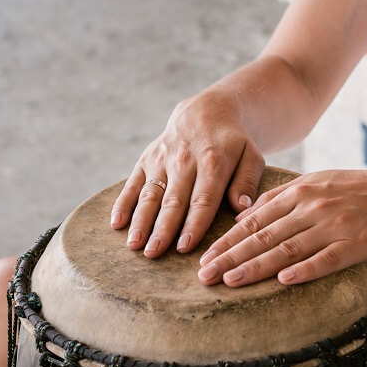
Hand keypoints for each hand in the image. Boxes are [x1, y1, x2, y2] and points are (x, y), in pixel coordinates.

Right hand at [110, 92, 264, 256]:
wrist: (206, 112)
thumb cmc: (233, 143)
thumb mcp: (251, 156)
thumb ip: (247, 181)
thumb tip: (242, 208)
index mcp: (213, 161)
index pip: (203, 198)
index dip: (194, 223)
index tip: (185, 247)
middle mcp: (184, 160)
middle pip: (173, 200)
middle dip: (162, 228)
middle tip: (154, 253)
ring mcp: (162, 159)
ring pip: (150, 194)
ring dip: (141, 220)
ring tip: (134, 245)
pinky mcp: (146, 160)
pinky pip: (132, 183)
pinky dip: (123, 203)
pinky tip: (116, 224)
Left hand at [197, 169, 366, 285]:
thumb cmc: (356, 189)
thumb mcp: (317, 181)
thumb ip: (281, 197)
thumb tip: (245, 217)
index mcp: (300, 191)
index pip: (254, 219)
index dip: (227, 240)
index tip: (205, 256)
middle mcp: (312, 207)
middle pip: (263, 236)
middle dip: (230, 256)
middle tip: (204, 276)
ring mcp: (333, 226)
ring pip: (287, 249)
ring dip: (255, 266)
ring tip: (229, 281)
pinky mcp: (355, 244)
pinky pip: (325, 259)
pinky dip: (304, 270)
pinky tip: (282, 281)